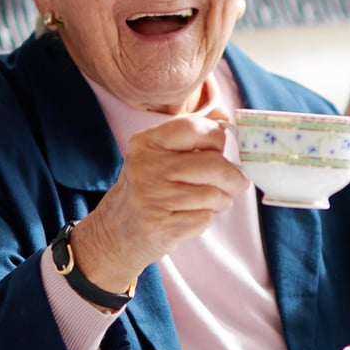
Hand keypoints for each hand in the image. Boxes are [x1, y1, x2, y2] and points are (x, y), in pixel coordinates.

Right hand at [68, 110, 245, 291]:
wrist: (113, 233)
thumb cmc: (147, 189)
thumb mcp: (158, 155)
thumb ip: (191, 135)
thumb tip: (226, 116)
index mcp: (146, 142)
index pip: (196, 127)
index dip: (219, 139)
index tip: (223, 151)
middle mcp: (146, 166)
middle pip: (214, 164)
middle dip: (233, 177)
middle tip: (236, 184)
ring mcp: (152, 197)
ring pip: (213, 194)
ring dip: (222, 201)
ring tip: (211, 203)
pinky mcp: (160, 226)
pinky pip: (204, 219)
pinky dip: (205, 219)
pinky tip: (190, 218)